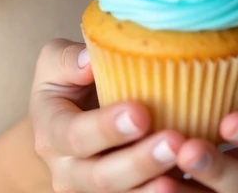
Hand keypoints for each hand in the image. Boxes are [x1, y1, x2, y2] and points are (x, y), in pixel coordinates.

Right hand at [29, 39, 186, 191]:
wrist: (70, 114)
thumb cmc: (68, 79)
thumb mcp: (56, 61)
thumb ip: (67, 59)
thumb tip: (88, 61)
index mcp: (50, 133)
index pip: (75, 136)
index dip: (106, 128)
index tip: (140, 112)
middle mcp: (67, 171)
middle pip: (101, 177)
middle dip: (139, 161)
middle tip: (173, 141)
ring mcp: (90, 190)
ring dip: (155, 182)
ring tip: (184, 158)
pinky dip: (167, 190)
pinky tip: (187, 176)